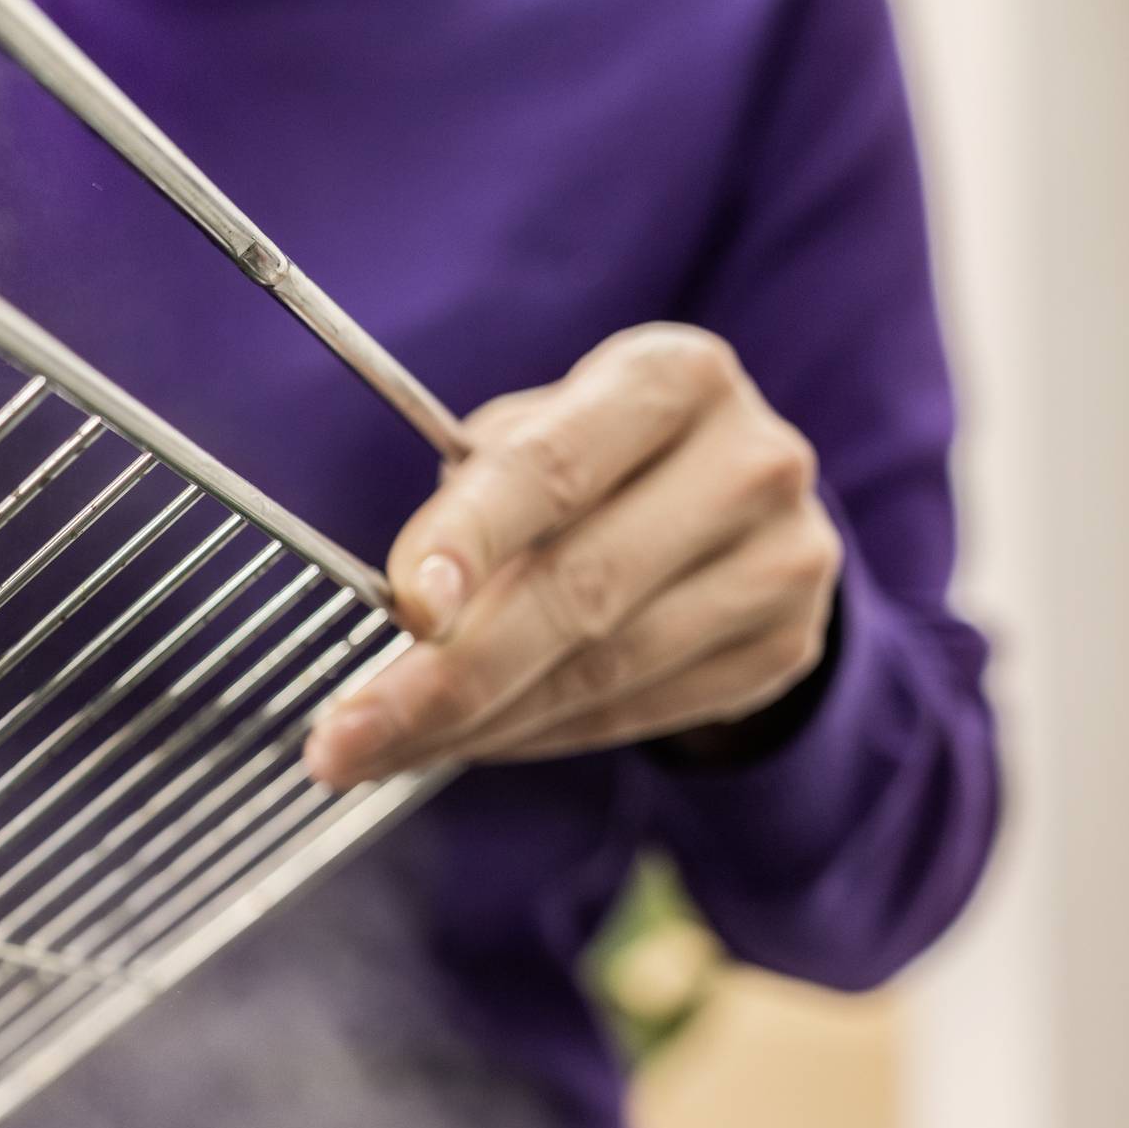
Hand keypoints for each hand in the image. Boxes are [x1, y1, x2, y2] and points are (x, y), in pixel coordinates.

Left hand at [303, 324, 842, 789]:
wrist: (734, 512)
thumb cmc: (594, 466)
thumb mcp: (533, 442)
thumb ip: (470, 502)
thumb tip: (407, 612)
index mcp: (671, 376)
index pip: (555, 467)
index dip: (472, 538)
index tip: (406, 609)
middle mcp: (750, 460)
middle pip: (581, 587)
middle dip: (446, 677)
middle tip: (344, 738)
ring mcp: (784, 560)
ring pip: (603, 668)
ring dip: (473, 724)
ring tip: (377, 750)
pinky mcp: (784, 648)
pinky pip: (630, 713)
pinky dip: (530, 737)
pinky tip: (460, 742)